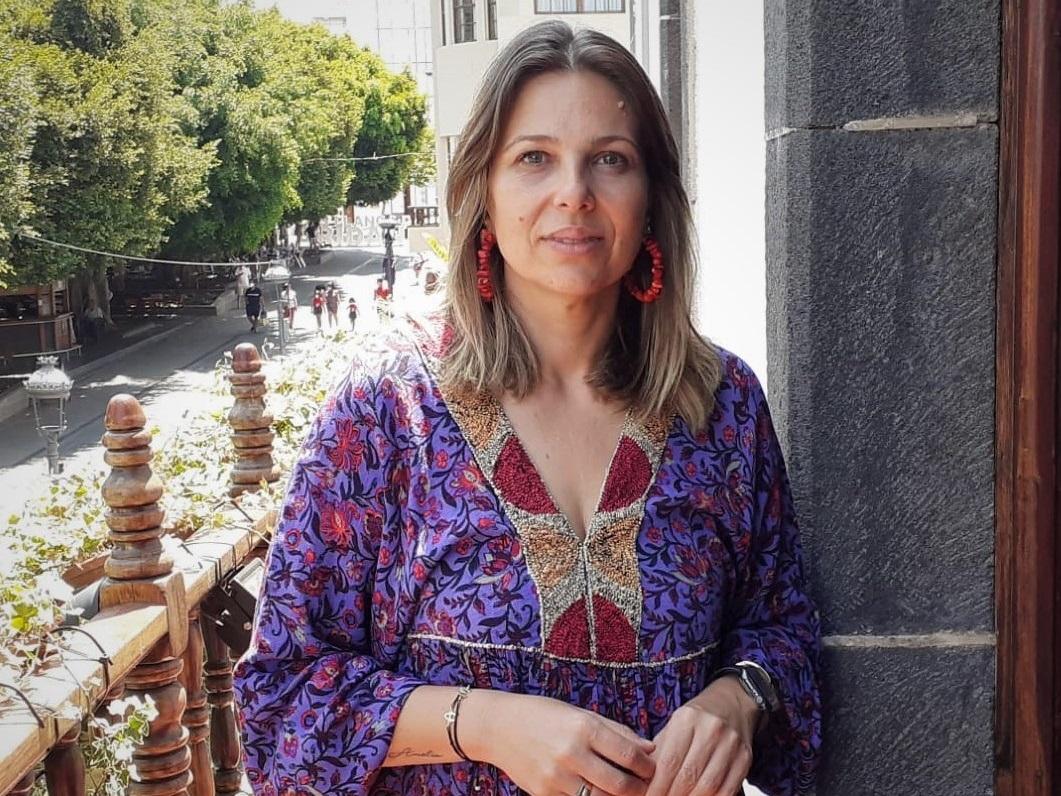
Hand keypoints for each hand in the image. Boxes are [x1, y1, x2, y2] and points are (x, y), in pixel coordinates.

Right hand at [466, 691, 655, 795]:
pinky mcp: (544, 795)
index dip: (647, 766)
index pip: (629, 755)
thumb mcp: (581, 714)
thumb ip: (616, 731)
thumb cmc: (544, 715)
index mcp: (584, 727)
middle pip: (620, 785)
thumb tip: (649, 748)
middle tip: (642, 785)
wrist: (498, 727)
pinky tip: (593, 791)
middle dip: (638, 789)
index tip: (650, 768)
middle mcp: (571, 753)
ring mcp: (556, 777)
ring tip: (620, 790)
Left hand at [645, 677, 757, 795]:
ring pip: (708, 786)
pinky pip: (727, 789)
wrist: (732, 703)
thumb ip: (660, 752)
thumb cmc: (697, 718)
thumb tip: (644, 781)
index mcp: (687, 719)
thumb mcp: (674, 726)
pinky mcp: (745, 758)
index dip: (657, 787)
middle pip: (688, 776)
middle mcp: (710, 730)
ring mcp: (730, 744)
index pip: (669, 762)